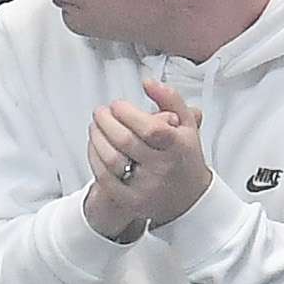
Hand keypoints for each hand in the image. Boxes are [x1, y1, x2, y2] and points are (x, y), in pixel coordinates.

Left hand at [82, 79, 209, 239]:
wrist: (188, 197)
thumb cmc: (183, 155)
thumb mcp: (186, 124)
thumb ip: (170, 99)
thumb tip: (147, 82)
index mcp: (178, 147)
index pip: (150, 128)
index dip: (128, 113)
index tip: (116, 105)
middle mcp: (163, 168)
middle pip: (125, 141)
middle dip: (106, 122)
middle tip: (100, 112)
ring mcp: (146, 187)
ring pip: (111, 159)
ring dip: (97, 138)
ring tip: (95, 125)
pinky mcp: (130, 201)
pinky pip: (104, 178)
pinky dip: (95, 157)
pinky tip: (94, 144)